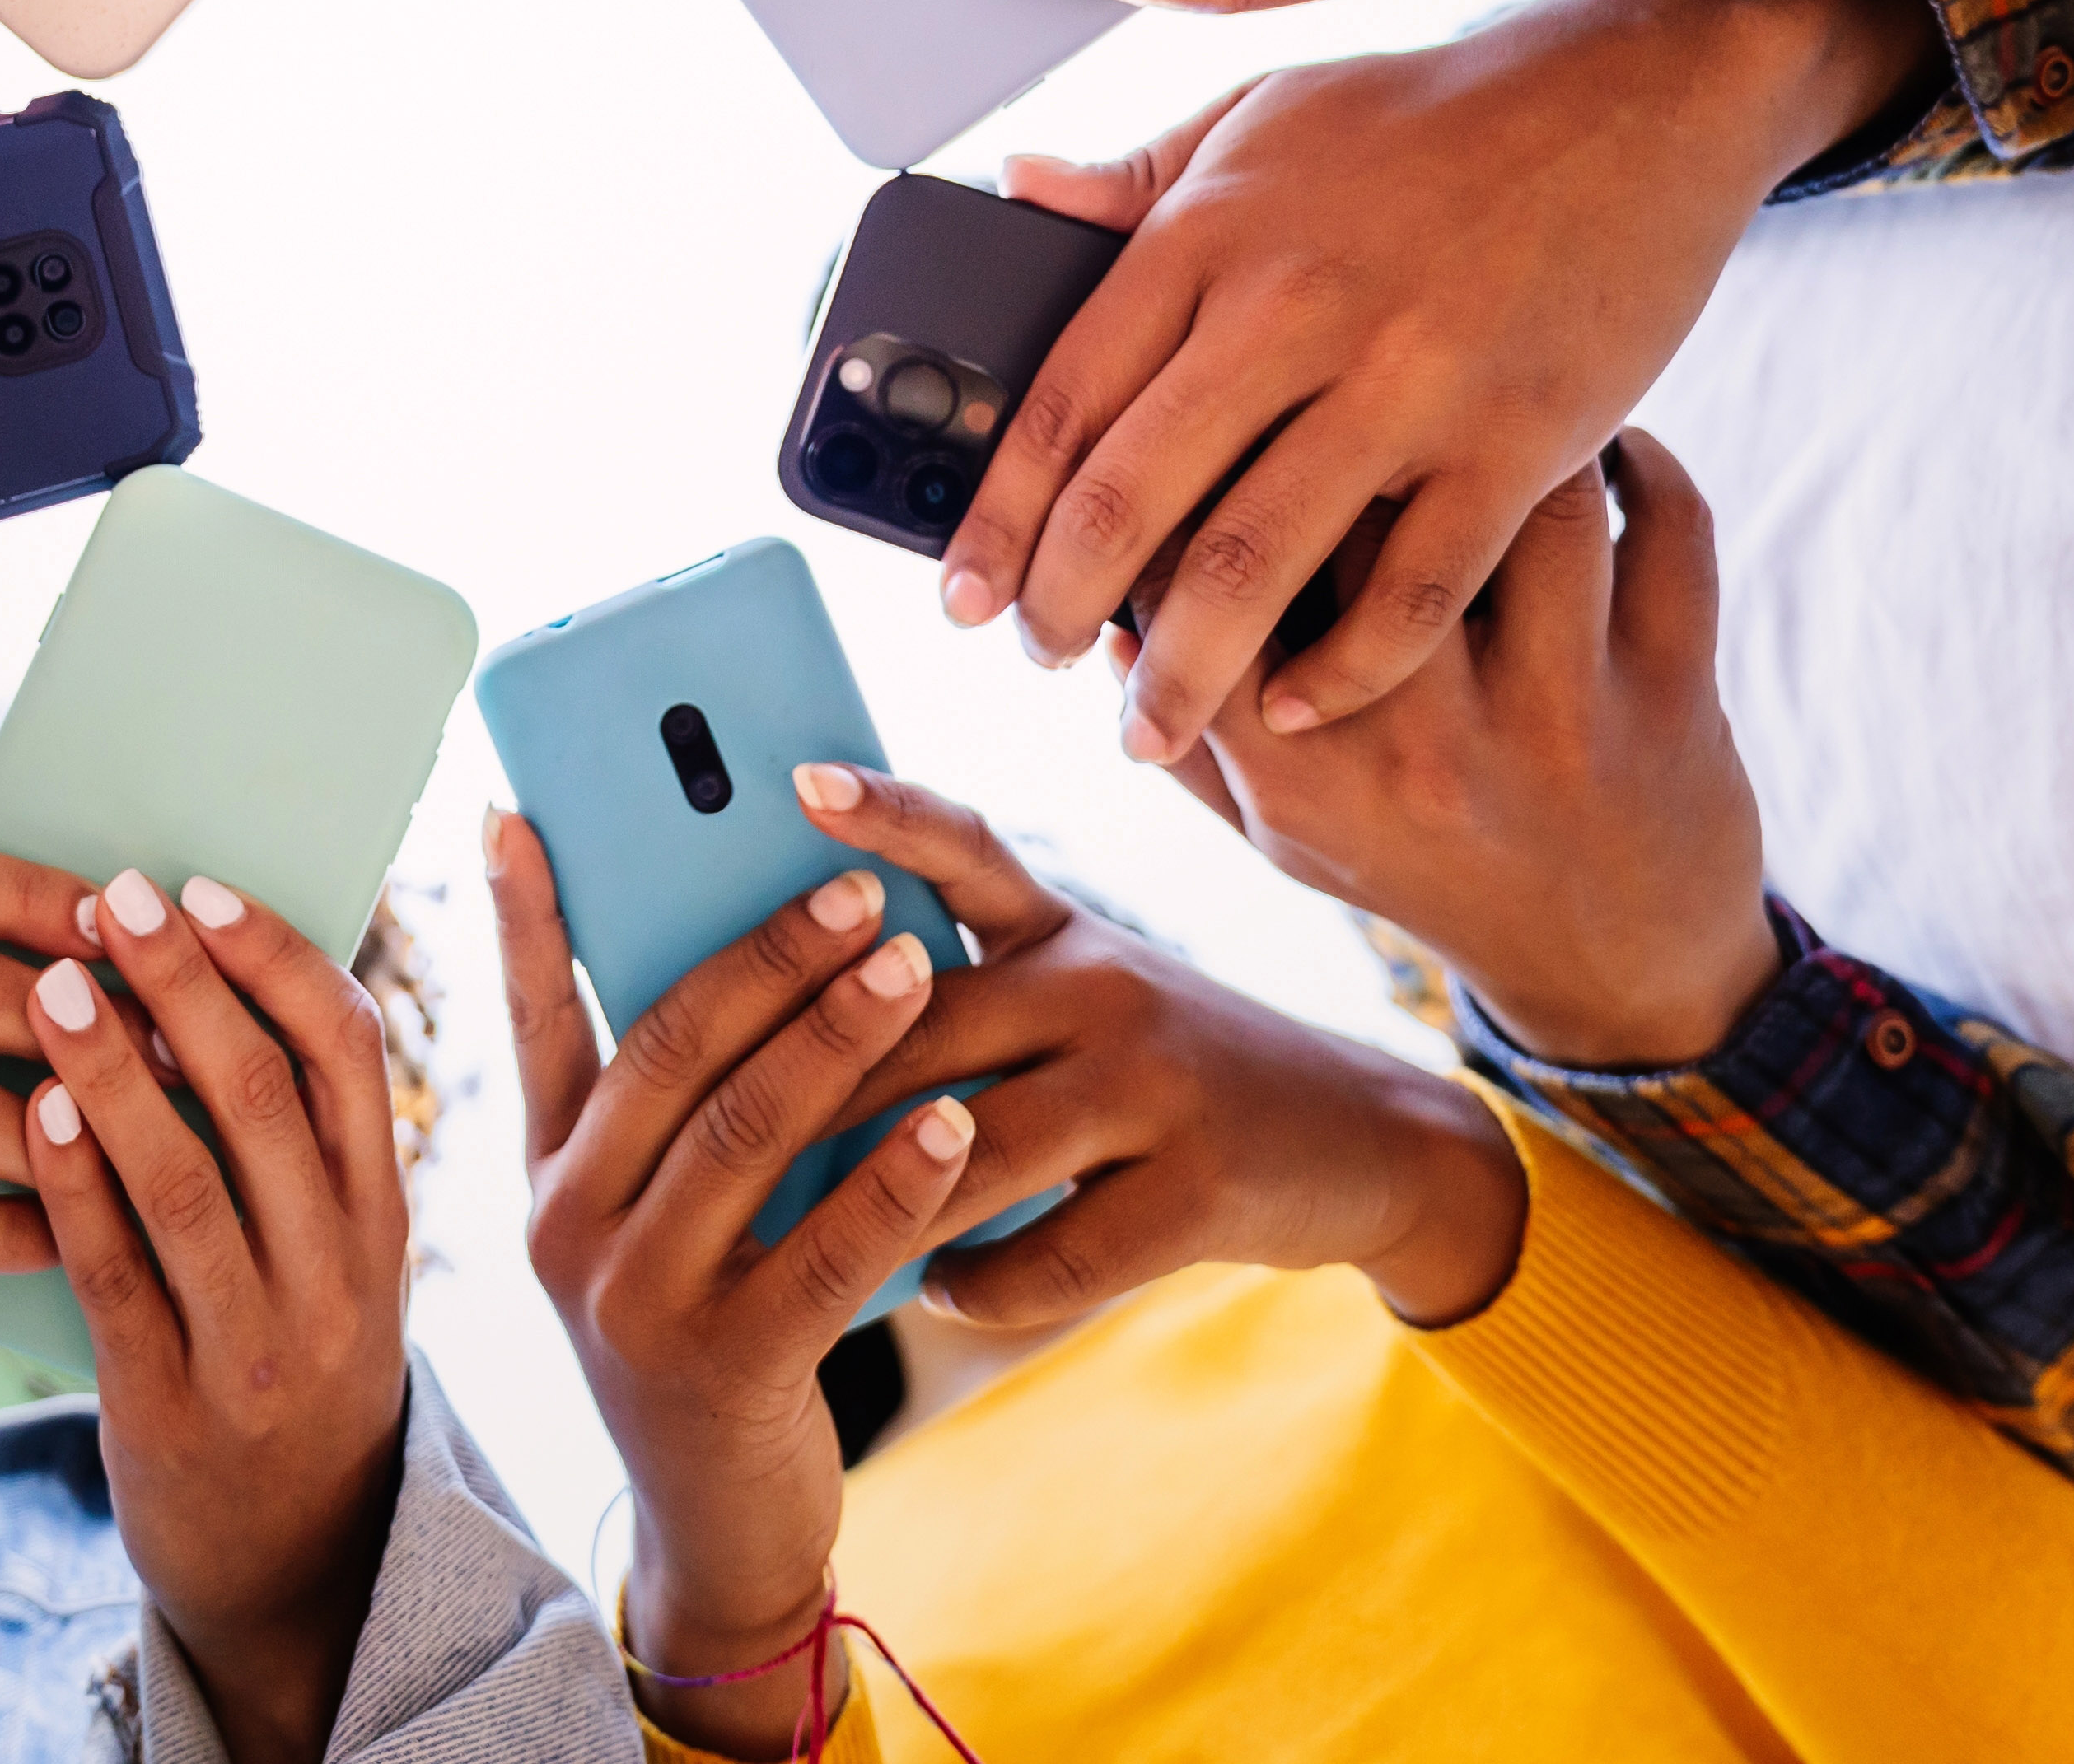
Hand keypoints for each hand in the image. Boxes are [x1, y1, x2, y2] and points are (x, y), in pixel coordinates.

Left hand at [23, 869, 417, 1763]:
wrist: (299, 1566)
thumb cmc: (298, 1362)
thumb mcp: (339, 1255)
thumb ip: (298, 1142)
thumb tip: (202, 975)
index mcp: (386, 1212)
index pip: (350, 1051)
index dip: (275, 958)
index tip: (199, 888)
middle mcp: (339, 1271)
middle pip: (263, 1095)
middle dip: (182, 982)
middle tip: (110, 895)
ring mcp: (260, 1344)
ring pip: (186, 1178)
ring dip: (111, 1068)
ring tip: (47, 983)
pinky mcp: (174, 1406)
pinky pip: (118, 1276)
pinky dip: (74, 1187)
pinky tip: (33, 1112)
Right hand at [487, 806, 974, 1759]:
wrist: (719, 1533)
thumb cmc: (716, 1336)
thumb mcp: (662, 1223)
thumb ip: (681, 1113)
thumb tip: (748, 959)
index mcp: (550, 1174)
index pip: (532, 1019)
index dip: (527, 913)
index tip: (525, 805)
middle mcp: (567, 1226)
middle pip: (664, 1051)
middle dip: (761, 953)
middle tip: (850, 880)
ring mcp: (636, 1301)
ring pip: (743, 1133)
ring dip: (836, 1037)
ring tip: (911, 960)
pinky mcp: (723, 1368)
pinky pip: (821, 1249)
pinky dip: (893, 1176)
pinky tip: (955, 1122)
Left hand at [793, 763, 1524, 1329]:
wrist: (1364, 1138)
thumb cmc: (1174, 1068)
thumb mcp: (1088, 991)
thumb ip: (971, 993)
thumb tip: (794, 1030)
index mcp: (1062, 929)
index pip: (963, 849)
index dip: (882, 812)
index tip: (799, 781)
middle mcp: (1103, 985)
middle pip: (920, 1030)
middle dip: (806, 1092)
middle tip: (709, 1146)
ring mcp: (1155, 1085)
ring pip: (973, 1148)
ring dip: (881, 1206)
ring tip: (804, 1243)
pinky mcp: (1200, 1190)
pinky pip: (1055, 1250)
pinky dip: (981, 1282)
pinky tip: (939, 1291)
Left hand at [934, 0, 1938, 747]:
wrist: (1635, 97)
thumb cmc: (1429, 113)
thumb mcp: (1261, 113)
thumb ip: (1136, 177)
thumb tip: (1013, 189)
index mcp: (1212, 233)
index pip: (1067, 400)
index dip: (998, 514)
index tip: (960, 593)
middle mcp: (1293, 310)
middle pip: (1134, 500)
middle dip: (1063, 607)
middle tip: (1039, 663)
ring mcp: (1409, 383)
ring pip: (1254, 566)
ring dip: (1181, 670)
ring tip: (1145, 726)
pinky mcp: (1516, 441)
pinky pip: (1412, 590)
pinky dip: (1346, 668)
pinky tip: (1296, 704)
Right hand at [1170, 435, 1779, 1069]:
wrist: (1617, 976)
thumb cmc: (1426, 876)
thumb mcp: (1287, 834)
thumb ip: (1194, 737)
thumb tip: (1110, 615)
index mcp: (1309, 775)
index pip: (1209, 584)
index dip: (1193, 483)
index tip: (1204, 426)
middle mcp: (1426, 743)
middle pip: (1359, 517)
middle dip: (1337, 423)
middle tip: (1343, 367)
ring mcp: (1561, 716)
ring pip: (1531, 500)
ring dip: (1509, 430)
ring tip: (1477, 393)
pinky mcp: (1676, 690)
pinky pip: (1669, 525)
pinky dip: (1645, 460)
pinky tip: (1601, 435)